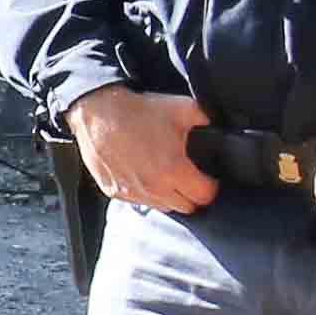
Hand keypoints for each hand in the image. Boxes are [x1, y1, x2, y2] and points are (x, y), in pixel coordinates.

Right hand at [68, 83, 214, 215]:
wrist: (98, 112)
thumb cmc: (137, 111)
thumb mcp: (182, 108)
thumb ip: (206, 121)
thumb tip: (217, 127)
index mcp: (174, 169)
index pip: (205, 195)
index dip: (211, 186)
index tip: (207, 178)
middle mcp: (154, 187)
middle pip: (187, 206)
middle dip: (191, 193)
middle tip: (188, 176)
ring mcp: (133, 192)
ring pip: (163, 206)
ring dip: (169, 195)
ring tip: (165, 174)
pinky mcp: (115, 192)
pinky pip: (139, 200)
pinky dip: (145, 191)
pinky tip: (143, 173)